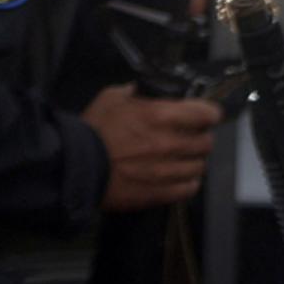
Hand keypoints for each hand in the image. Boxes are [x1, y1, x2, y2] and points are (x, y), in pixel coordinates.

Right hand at [85, 85, 223, 209]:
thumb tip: (144, 91)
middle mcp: (170, 142)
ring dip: (192, 161)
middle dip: (199, 138)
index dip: (207, 113)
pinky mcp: (161, 192)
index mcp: (161, 116)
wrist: (75, 168)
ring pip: (200, 166)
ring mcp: (168, 170)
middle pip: (206, 141)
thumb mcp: (111, 99)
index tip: (204, 115)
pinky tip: (178, 177)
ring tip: (180, 159)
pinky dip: (187, 182)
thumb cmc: (91, 132)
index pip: (208, 114)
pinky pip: (189, 188)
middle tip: (187, 138)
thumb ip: (134, 92)